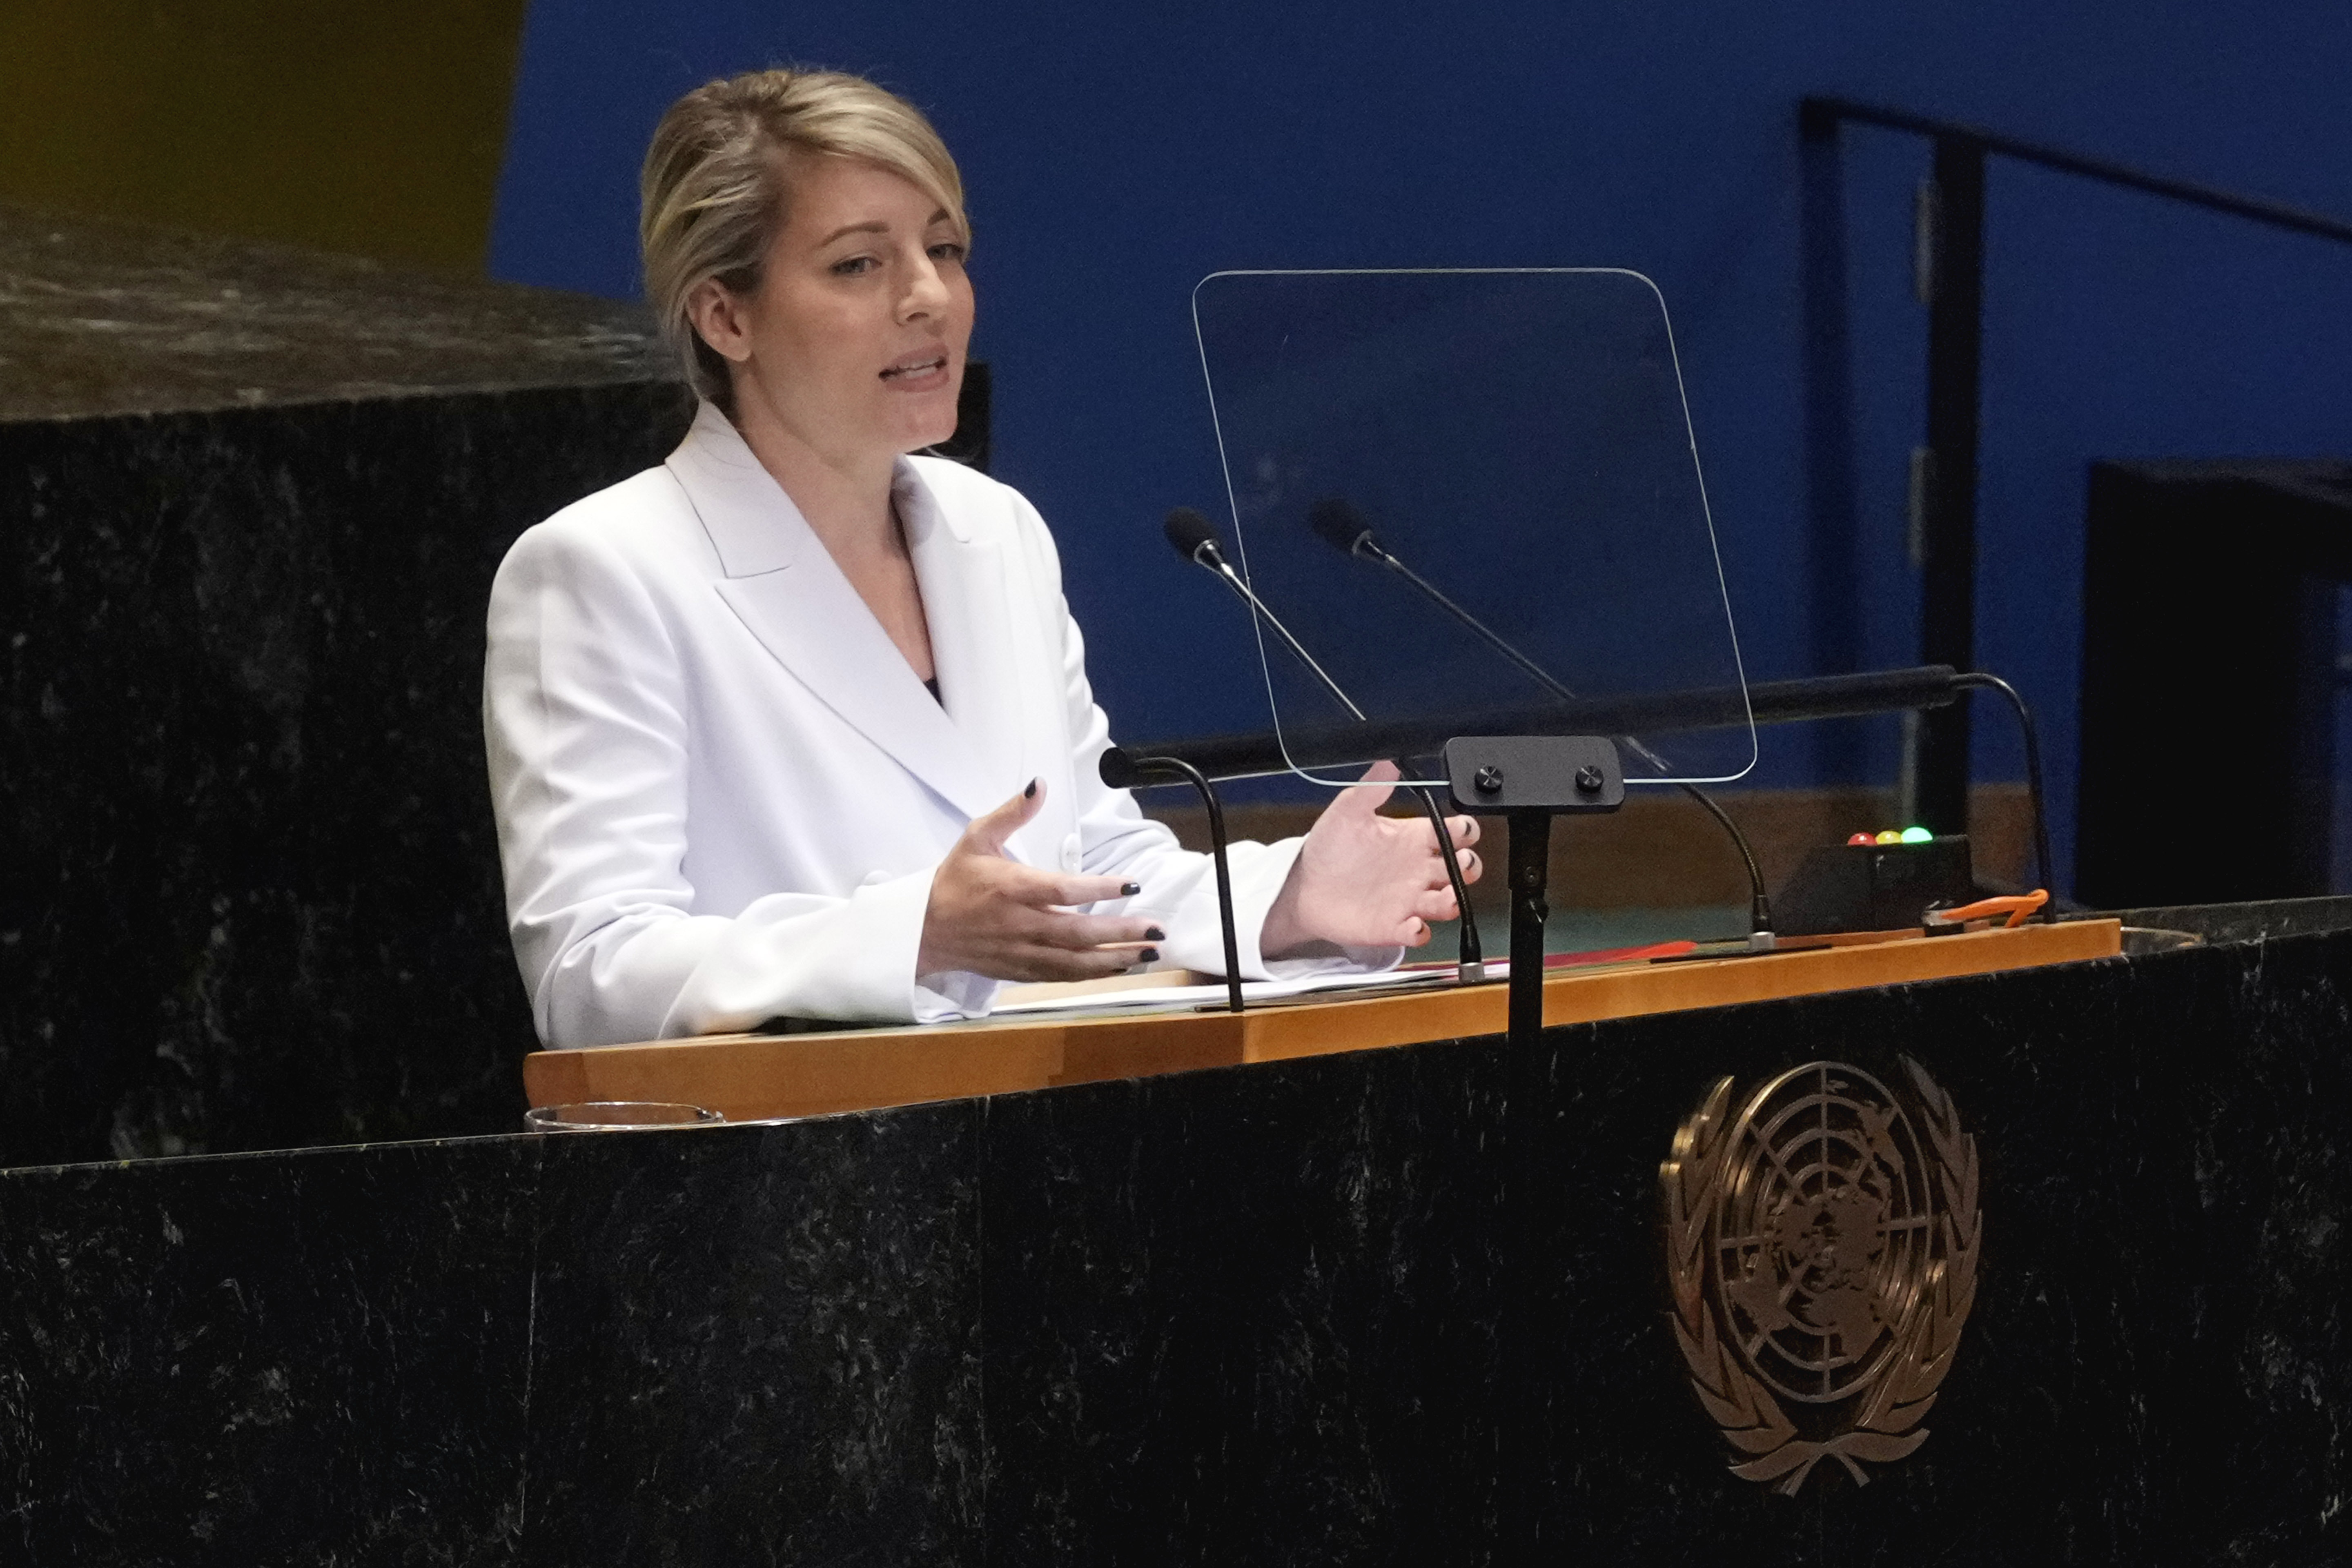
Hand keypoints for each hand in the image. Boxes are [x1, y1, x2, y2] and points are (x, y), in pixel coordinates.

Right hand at [918, 780, 1164, 981]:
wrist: (922, 930)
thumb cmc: (953, 881)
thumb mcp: (976, 837)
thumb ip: (1012, 813)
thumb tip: (1039, 784)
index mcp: (1011, 888)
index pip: (1063, 890)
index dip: (1100, 889)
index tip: (1132, 884)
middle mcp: (1020, 923)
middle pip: (1078, 932)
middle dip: (1121, 933)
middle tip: (1156, 929)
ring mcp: (1021, 952)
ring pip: (1075, 961)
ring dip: (1115, 959)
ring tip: (1149, 953)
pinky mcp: (1020, 971)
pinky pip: (1062, 976)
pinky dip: (1092, 975)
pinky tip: (1119, 967)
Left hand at [1258, 760, 1481, 954]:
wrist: (1303, 888)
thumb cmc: (1328, 850)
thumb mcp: (1347, 812)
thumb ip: (1371, 788)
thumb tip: (1388, 762)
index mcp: (1412, 838)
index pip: (1454, 831)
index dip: (1465, 830)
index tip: (1461, 830)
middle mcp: (1417, 869)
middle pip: (1462, 868)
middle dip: (1469, 866)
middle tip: (1460, 863)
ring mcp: (1409, 899)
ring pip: (1449, 902)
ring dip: (1453, 901)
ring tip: (1444, 897)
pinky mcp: (1395, 926)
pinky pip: (1420, 933)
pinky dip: (1421, 931)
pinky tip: (1411, 924)